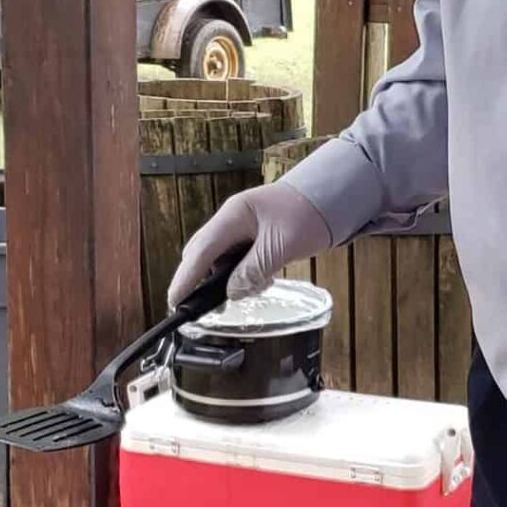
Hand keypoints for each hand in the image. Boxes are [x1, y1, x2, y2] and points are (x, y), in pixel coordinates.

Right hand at [167, 179, 332, 307]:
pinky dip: (243, 274)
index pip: (200, 250)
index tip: (174, 302)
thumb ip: (254, 269)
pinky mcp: (252, 236)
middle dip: (201, 281)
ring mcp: (241, 227)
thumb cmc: (309, 213)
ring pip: (220, 259)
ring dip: (229, 279)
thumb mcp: (282, 245)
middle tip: (202, 308)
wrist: (331, 197)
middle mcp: (232, 220)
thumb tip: (232, 292)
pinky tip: (261, 280)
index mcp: (234, 215)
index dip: (185, 278)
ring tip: (250, 290)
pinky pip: (237, 259)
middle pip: (203, 254)